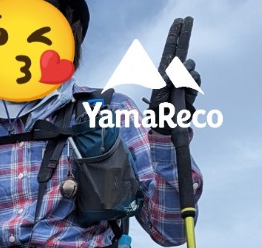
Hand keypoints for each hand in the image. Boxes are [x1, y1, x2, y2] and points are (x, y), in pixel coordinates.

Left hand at [146, 17, 200, 135]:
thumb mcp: (159, 91)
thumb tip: (175, 69)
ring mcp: (184, 77)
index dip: (175, 34)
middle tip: (188, 19)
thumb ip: (166, 78)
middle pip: (183, 48)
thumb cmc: (159, 107)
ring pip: (190, 65)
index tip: (179, 20)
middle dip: (185, 33)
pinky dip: (190, 80)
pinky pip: (195, 77)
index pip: (170, 48)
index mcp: (164, 69)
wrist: (167, 122)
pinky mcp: (192, 86)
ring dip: (185, 71)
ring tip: (177, 82)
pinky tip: (184, 87)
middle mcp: (175, 71)